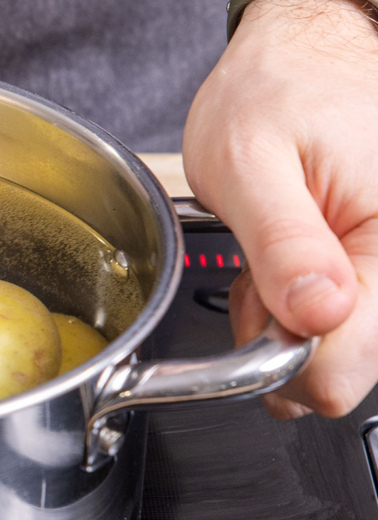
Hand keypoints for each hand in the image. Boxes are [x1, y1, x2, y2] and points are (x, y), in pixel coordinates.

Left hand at [182, 0, 377, 417]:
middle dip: (278, 338)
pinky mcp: (369, 269)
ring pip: (326, 348)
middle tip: (255, 274)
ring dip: (278, 318)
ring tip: (265, 254)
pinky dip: (286, 303)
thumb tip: (317, 315)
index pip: (346, 367)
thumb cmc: (274, 91)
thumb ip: (283, 245)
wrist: (298, 54)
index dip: (283, 361)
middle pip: (337, 367)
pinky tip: (276, 262)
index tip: (257, 319)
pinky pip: (326, 321)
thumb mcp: (250, 163)